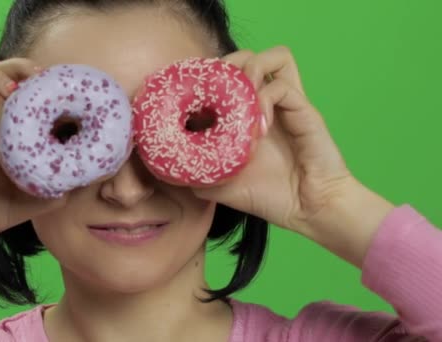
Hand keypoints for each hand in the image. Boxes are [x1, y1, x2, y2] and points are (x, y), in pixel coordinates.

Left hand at [193, 46, 357, 234]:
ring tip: (237, 101)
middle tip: (212, 96)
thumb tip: (167, 170)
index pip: (224, 76)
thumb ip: (196, 174)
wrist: (308, 210)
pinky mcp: (304, 110)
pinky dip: (264, 101)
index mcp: (245, 114)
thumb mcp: (220, 187)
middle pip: (245, 57)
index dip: (205, 80)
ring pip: (272, 57)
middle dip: (224, 67)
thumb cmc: (268, 196)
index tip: (188, 102)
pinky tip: (259, 129)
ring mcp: (286, 103)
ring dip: (248, 72)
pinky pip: (282, 86)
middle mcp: (266, 102)